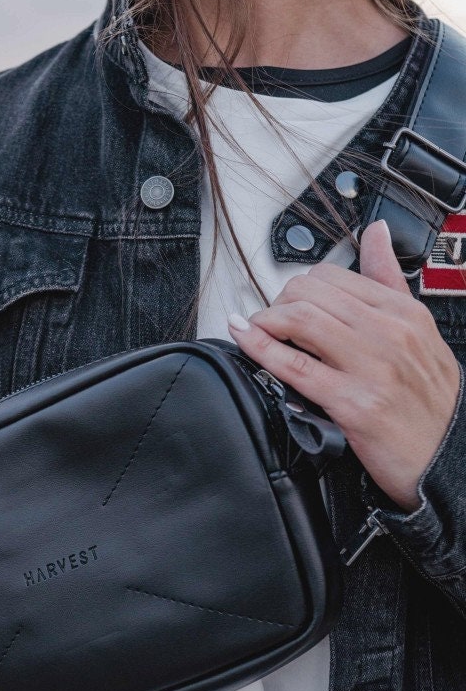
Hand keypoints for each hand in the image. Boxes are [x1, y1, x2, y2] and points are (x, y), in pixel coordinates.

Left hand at [227, 218, 460, 511]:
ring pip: (301, 321)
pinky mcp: (353, 404)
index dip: (300, 288)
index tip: (289, 303)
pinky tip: (245, 338)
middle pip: (311, 294)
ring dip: (266, 321)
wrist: (448, 455)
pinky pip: (294, 367)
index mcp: (403, 313)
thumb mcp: (420, 333)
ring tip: (257, 330)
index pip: (334, 276)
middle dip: (278, 303)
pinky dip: (261, 348)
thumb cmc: (430, 401)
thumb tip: (374, 235)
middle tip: (270, 320)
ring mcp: (371, 368)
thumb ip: (390, 283)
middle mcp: (388, 334)